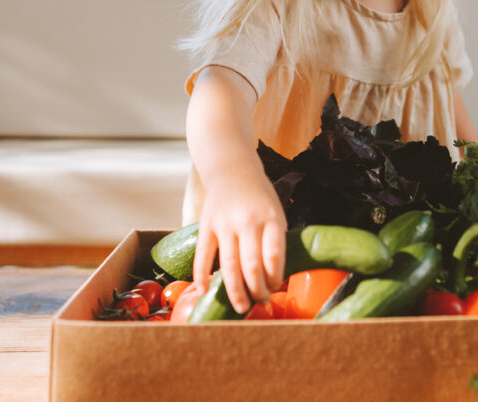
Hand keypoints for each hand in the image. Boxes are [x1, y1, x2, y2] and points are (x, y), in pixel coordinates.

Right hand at [191, 171, 286, 314]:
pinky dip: (202, 276)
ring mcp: (225, 224)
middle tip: (260, 303)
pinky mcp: (206, 225)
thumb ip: (274, 241)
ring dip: (235, 291)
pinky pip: (203, 255)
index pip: (273, 256)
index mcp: (270, 218)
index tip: (274, 289)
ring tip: (241, 307)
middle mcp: (248, 221)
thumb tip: (272, 279)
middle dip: (257, 291)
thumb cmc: (259, 197)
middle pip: (252, 266)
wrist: (232, 170)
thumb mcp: (275, 213)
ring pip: (229, 265)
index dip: (274, 278)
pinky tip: (205, 291)